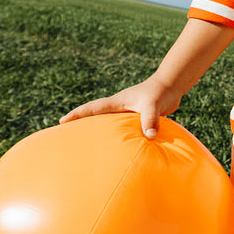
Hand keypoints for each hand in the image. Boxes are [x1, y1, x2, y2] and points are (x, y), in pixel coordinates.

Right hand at [60, 75, 180, 138]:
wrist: (172, 85)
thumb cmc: (161, 92)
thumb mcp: (153, 105)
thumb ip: (150, 119)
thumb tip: (149, 137)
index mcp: (117, 102)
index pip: (92, 108)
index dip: (77, 114)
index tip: (62, 121)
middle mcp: (119, 107)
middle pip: (95, 116)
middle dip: (81, 123)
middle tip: (66, 134)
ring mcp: (127, 112)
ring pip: (108, 123)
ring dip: (98, 131)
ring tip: (87, 145)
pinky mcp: (136, 117)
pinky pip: (121, 128)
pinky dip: (116, 136)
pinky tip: (116, 148)